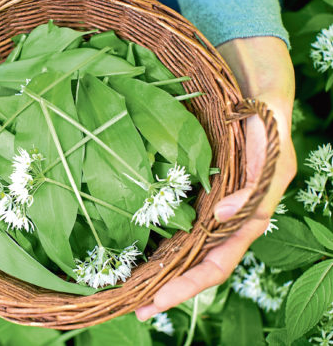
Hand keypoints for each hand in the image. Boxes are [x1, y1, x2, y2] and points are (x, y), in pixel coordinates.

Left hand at [136, 36, 296, 319]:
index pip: (220, 261)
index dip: (191, 284)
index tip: (158, 300)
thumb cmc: (262, 114)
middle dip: (171, 290)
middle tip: (137, 309)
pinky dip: (162, 244)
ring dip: (163, 273)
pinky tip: (139, 253)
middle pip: (200, 265)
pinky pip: (181, 225)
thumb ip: (255, 178)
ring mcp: (213, 208)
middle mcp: (230, 218)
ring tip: (131, 292)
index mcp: (251, 213)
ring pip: (189, 250)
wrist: (252, 89)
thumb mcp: (267, 140)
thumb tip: (226, 216)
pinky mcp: (199, 193)